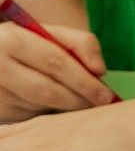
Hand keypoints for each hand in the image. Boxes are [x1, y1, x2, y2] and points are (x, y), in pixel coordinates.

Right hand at [0, 23, 114, 119]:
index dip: (84, 80)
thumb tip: (100, 70)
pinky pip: (30, 116)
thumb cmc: (28, 45)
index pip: (55, 63)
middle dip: (79, 99)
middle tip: (101, 105)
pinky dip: (49, 113)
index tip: (107, 94)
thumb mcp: (49, 34)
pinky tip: (58, 107)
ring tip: (82, 103)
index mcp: (12, 40)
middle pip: (47, 90)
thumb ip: (80, 44)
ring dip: (66, 108)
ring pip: (40, 106)